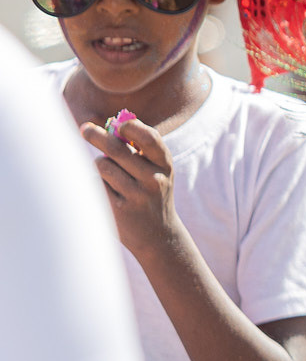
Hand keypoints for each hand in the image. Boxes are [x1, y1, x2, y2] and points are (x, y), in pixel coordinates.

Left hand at [80, 115, 184, 261]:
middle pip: (117, 149)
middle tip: (84, 129)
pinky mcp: (119, 209)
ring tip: (111, 176)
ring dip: (100, 165)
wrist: (159, 235)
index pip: (149, 138)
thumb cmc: (152, 194)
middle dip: (96, 136)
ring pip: (103, 165)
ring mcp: (137, 195)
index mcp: (165, 165)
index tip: (118, 125)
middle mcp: (154, 179)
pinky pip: (96, 183)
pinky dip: (97, 183)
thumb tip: (110, 125)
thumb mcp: (157, 171)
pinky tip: (109, 193)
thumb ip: (140, 149)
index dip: (131, 127)